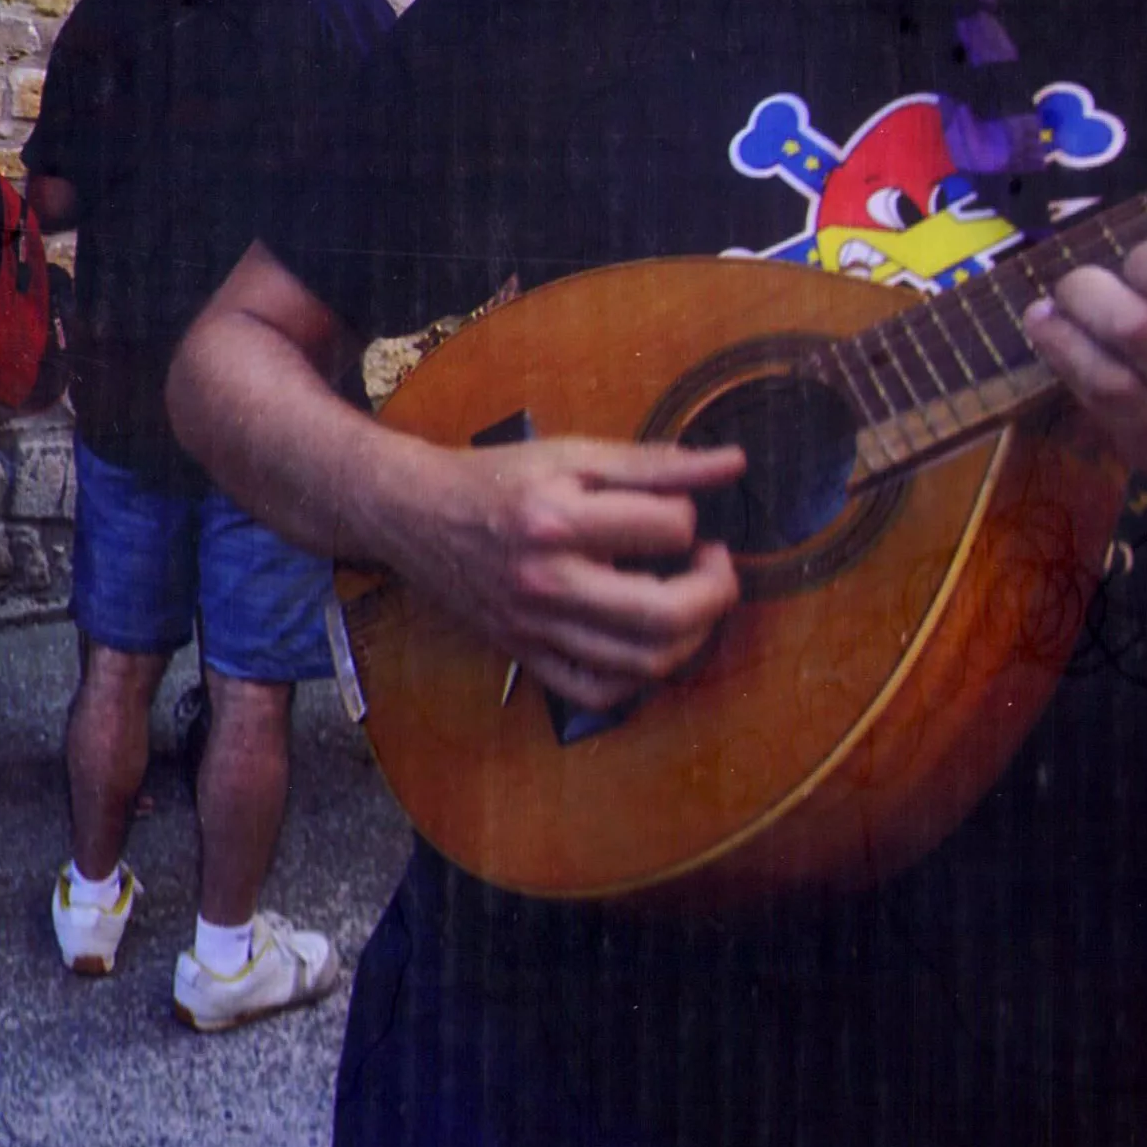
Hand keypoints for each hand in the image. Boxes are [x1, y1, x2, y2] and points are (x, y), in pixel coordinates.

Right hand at [386, 436, 747, 713]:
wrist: (413, 514)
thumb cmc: (495, 478)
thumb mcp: (573, 454)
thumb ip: (655, 463)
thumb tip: (733, 465)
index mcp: (558, 520)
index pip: (669, 527)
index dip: (689, 515)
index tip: (674, 509)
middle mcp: (547, 582)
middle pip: (667, 614)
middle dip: (717, 590)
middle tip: (715, 564)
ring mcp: (535, 628)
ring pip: (643, 662)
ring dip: (691, 635)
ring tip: (689, 601)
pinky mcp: (525, 656)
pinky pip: (598, 692)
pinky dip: (638, 677)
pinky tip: (645, 641)